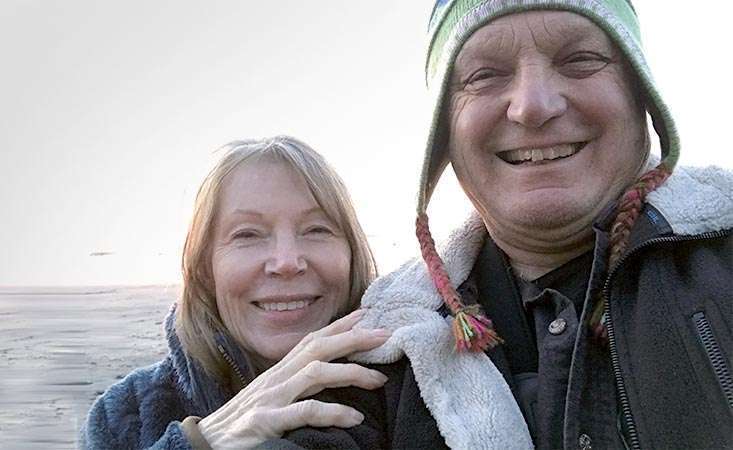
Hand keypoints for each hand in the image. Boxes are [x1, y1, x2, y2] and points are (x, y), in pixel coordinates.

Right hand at [198, 309, 389, 448]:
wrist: (203, 446)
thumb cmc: (242, 424)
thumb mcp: (272, 398)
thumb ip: (299, 386)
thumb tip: (330, 376)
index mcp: (280, 372)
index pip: (313, 340)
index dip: (341, 325)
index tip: (369, 315)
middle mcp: (277, 378)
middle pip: (319, 347)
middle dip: (354, 338)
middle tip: (386, 335)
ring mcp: (271, 398)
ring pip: (315, 373)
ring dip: (351, 371)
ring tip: (380, 378)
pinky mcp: (265, 421)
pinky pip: (304, 411)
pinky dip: (332, 412)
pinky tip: (353, 417)